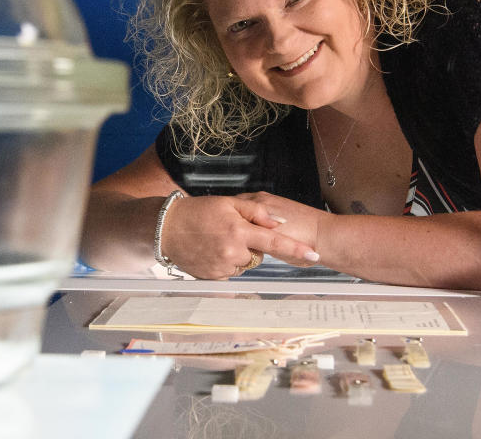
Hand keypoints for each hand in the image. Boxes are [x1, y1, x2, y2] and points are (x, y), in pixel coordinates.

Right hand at [160, 194, 318, 278]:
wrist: (166, 229)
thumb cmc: (197, 212)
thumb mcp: (227, 203)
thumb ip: (255, 212)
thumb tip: (277, 223)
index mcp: (239, 230)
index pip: (274, 241)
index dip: (296, 248)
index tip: (314, 255)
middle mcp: (232, 251)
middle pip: (257, 255)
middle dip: (250, 245)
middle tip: (230, 231)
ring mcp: (222, 266)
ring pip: (243, 264)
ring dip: (236, 255)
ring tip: (216, 241)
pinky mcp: (213, 277)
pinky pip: (229, 272)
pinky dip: (224, 263)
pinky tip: (210, 251)